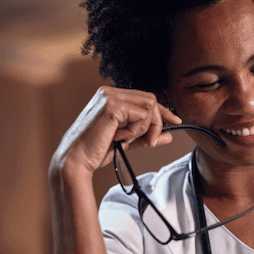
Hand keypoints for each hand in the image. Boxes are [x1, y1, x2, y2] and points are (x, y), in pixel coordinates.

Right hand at [51, 86, 181, 174]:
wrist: (77, 161)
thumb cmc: (95, 151)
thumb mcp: (127, 141)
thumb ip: (145, 135)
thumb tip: (168, 135)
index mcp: (110, 97)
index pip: (145, 98)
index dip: (162, 111)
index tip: (175, 121)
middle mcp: (109, 92)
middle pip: (151, 100)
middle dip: (157, 122)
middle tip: (151, 142)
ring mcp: (109, 96)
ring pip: (149, 106)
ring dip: (146, 128)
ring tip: (128, 140)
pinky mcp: (112, 106)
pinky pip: (142, 116)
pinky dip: (137, 131)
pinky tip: (121, 138)